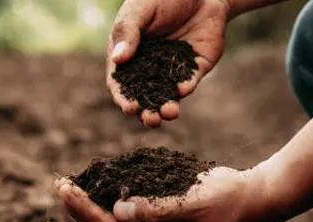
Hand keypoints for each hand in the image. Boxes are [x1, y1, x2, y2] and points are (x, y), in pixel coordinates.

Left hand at [55, 166, 274, 221]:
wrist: (255, 200)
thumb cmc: (229, 197)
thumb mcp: (194, 200)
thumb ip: (156, 208)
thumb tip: (117, 211)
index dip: (86, 211)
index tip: (66, 190)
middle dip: (82, 211)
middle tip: (60, 185)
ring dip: (91, 209)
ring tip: (69, 188)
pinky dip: (109, 206)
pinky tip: (96, 191)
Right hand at [107, 0, 229, 127]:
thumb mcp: (139, 10)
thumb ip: (128, 33)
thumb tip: (118, 60)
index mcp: (129, 56)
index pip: (121, 84)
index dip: (124, 98)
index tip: (129, 107)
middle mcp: (149, 68)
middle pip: (144, 98)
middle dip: (147, 112)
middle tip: (151, 119)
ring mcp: (172, 70)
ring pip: (167, 96)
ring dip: (167, 108)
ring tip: (169, 113)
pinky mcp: (194, 68)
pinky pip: (189, 82)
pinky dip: (185, 88)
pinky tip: (182, 90)